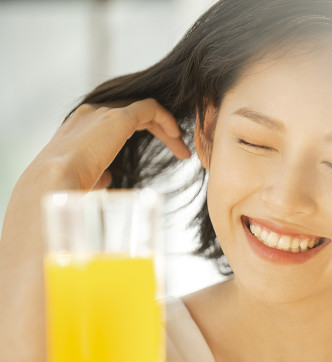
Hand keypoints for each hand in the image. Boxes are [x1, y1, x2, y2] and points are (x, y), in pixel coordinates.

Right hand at [28, 98, 189, 190]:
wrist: (52, 183)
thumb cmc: (64, 188)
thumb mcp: (81, 178)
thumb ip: (97, 173)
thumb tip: (107, 177)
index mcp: (80, 126)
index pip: (118, 120)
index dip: (142, 131)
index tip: (162, 150)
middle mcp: (91, 113)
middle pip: (134, 114)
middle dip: (160, 131)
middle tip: (180, 149)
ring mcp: (104, 113)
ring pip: (144, 111)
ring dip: (167, 129)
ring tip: (183, 149)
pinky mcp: (118, 118)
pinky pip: (149, 108)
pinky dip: (166, 119)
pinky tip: (176, 136)